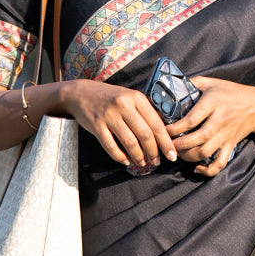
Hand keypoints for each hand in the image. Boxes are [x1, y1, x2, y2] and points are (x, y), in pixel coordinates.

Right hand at [57, 80, 176, 171]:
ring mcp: (109, 115)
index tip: (172, 155)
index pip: (157, 124)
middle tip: (157, 162)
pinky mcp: (96, 125)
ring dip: (138, 156)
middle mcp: (124, 105)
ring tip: (142, 162)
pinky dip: (119, 156)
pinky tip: (125, 161)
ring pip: (129, 142)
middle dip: (153, 152)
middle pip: (145, 134)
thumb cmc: (110, 97)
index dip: (166, 142)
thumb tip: (163, 134)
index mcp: (136, 98)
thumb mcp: (130, 97)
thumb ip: (145, 112)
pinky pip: (111, 146)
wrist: (81, 93)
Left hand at [165, 77, 254, 175]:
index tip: (163, 130)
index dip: (174, 129)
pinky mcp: (230, 145)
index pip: (190, 120)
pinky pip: (220, 163)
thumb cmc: (230, 92)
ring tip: (178, 153)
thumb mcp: (211, 82)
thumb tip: (171, 87)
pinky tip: (197, 168)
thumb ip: (192, 83)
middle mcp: (219, 120)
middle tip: (168, 144)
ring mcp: (226, 135)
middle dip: (179, 145)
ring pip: (205, 152)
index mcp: (213, 103)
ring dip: (188, 156)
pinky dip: (208, 170)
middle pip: (197, 139)